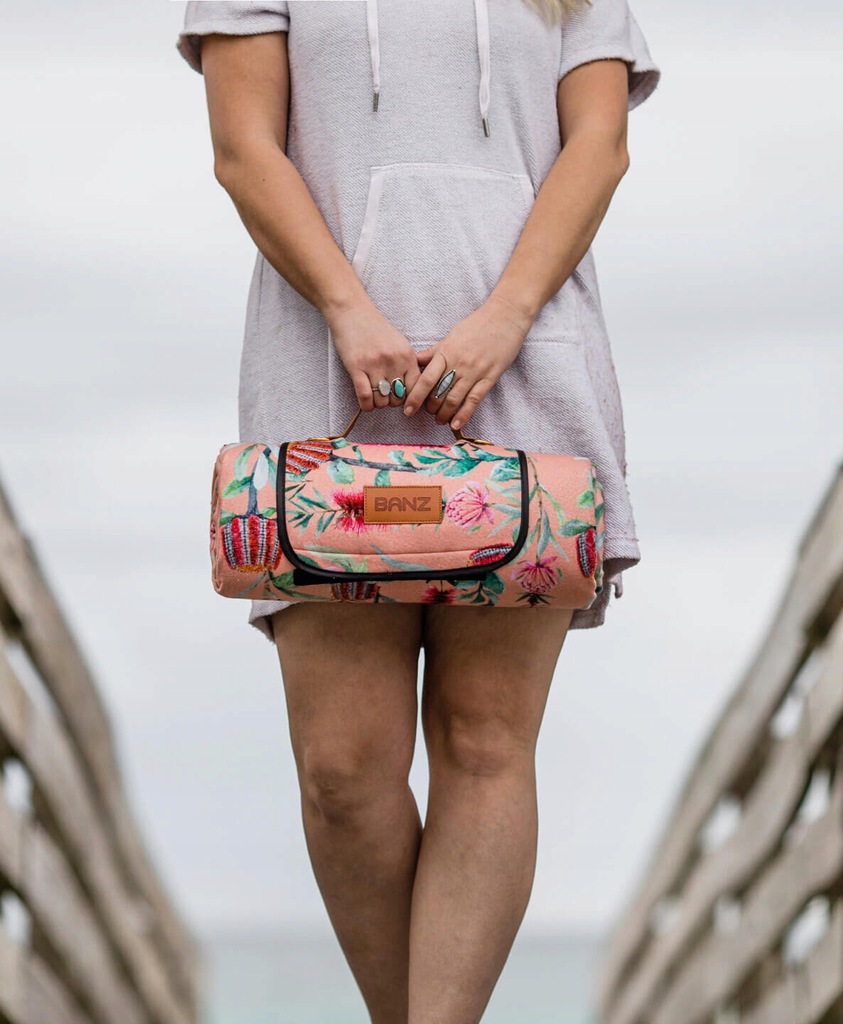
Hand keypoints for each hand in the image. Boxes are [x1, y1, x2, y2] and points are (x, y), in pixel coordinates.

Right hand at [324, 299, 421, 411]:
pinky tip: (366, 404)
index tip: (402, 400)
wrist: (352, 311)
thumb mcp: (399, 343)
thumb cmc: (375, 328)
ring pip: (381, 401)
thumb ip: (407, 364)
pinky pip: (365, 396)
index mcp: (407, 355)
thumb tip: (413, 389)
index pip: (416, 388)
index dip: (409, 399)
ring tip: (374, 397)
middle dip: (391, 402)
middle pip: (398, 399)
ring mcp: (374, 364)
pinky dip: (366, 406)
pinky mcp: (356, 367)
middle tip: (385, 396)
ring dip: (378, 404)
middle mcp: (393, 361)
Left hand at [403, 294, 534, 429]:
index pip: (426, 379)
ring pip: (454, 399)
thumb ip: (434, 352)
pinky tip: (456, 424)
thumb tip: (415, 362)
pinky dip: (464, 414)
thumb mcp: (451, 336)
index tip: (407, 410)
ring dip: (444, 414)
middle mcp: (459, 363)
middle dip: (430, 407)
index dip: (415, 397)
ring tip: (439, 420)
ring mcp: (475, 371)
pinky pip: (474, 399)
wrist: (505, 316)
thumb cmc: (477, 325)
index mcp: (446, 352)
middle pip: (439, 393)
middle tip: (427, 412)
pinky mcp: (490, 377)